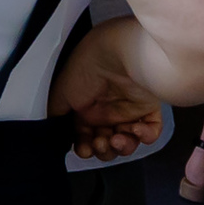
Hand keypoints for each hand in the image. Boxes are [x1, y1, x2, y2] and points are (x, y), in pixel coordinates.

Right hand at [47, 18, 166, 160]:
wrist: (116, 54)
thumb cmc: (86, 67)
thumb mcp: (60, 92)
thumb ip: (55, 115)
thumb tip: (53, 132)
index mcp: (85, 107)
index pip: (85, 136)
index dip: (84, 147)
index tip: (84, 150)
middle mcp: (106, 110)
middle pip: (106, 143)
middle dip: (103, 149)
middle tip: (100, 143)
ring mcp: (128, 110)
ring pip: (127, 141)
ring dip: (122, 147)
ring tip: (117, 139)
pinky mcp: (148, 108)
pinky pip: (150, 132)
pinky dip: (144, 137)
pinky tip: (135, 130)